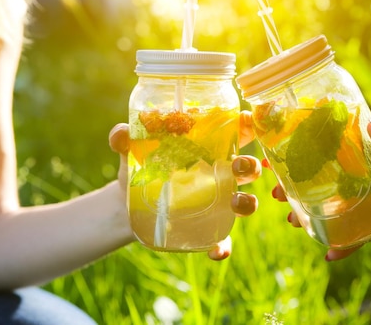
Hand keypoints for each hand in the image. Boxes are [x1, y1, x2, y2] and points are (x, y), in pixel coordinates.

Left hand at [108, 110, 260, 260]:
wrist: (126, 205)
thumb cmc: (140, 169)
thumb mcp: (132, 151)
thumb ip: (125, 138)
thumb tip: (121, 133)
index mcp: (209, 150)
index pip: (235, 134)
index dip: (246, 126)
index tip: (246, 120)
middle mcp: (219, 176)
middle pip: (247, 169)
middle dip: (250, 165)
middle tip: (238, 165)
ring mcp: (216, 205)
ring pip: (244, 203)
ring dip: (247, 202)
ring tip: (234, 202)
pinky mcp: (206, 230)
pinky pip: (223, 240)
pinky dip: (224, 246)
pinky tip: (216, 251)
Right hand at [271, 120, 370, 260]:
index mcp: (366, 161)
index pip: (329, 155)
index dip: (303, 155)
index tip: (280, 157)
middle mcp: (360, 183)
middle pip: (320, 185)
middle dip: (295, 189)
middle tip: (276, 194)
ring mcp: (365, 207)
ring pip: (329, 212)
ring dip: (309, 217)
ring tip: (294, 220)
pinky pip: (352, 239)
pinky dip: (341, 247)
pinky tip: (329, 255)